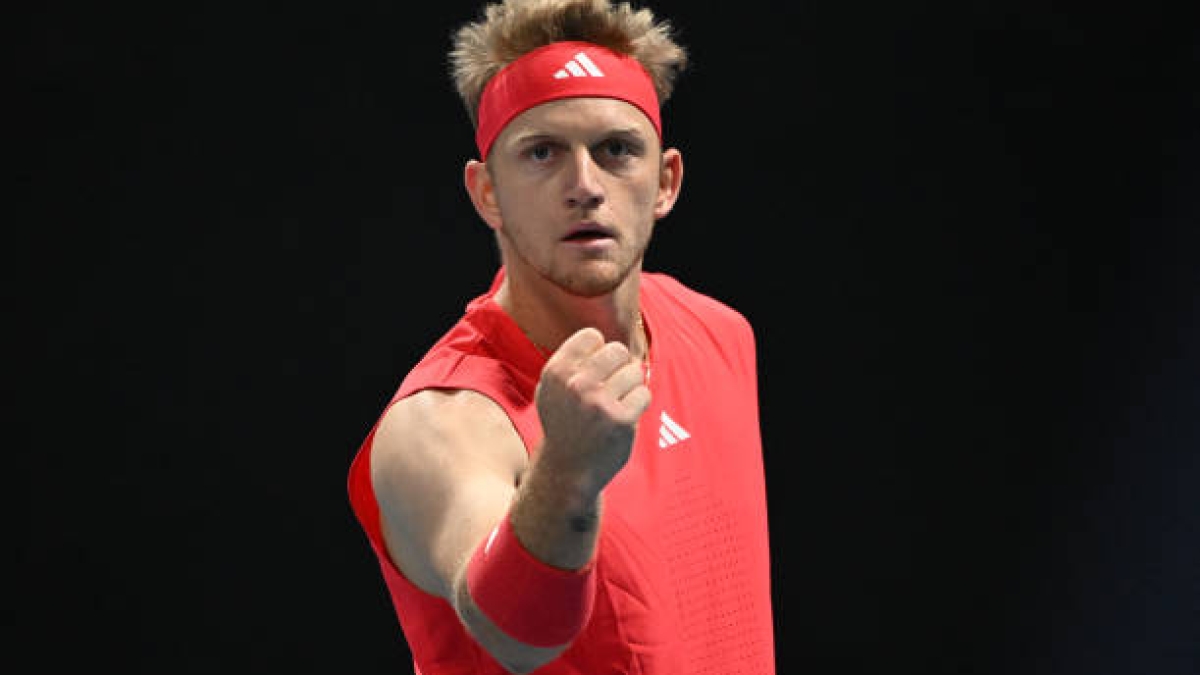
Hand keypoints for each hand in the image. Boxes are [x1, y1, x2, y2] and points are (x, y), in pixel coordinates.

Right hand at [534, 327, 650, 491]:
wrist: (568, 469)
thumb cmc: (565, 423)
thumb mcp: (552, 389)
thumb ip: (573, 360)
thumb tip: (605, 338)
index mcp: (557, 372)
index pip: (592, 336)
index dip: (598, 351)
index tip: (595, 371)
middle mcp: (576, 385)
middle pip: (617, 350)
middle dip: (620, 366)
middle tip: (612, 386)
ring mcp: (599, 403)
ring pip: (635, 372)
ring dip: (631, 386)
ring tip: (617, 403)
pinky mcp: (621, 421)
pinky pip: (644, 394)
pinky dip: (638, 404)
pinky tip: (625, 415)